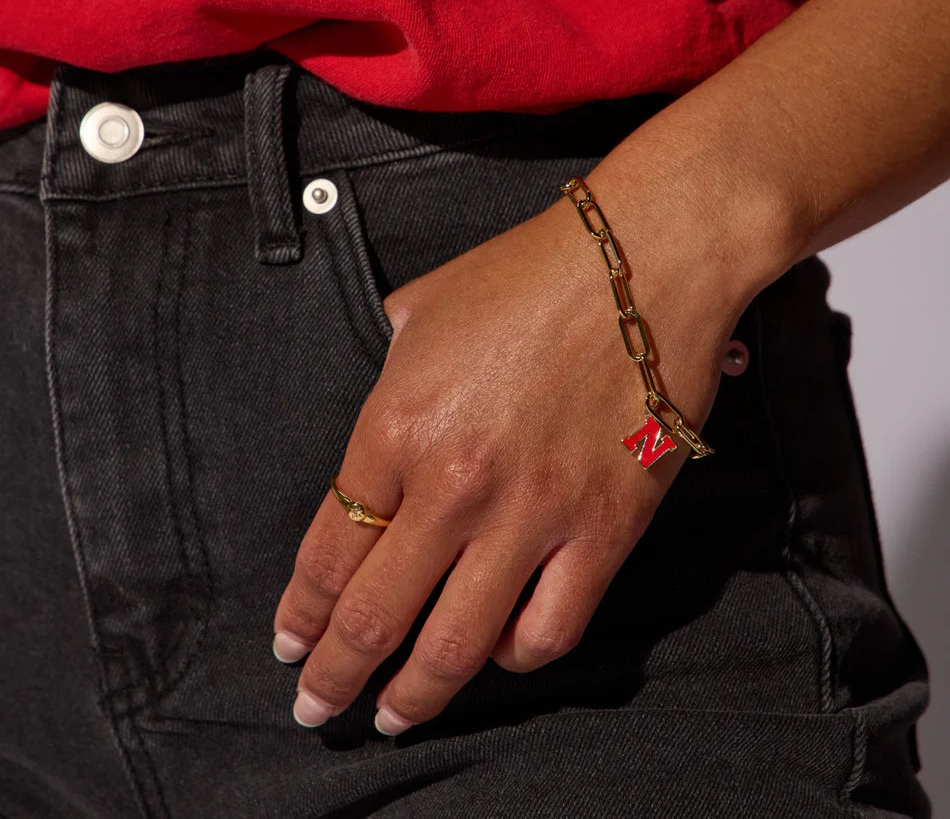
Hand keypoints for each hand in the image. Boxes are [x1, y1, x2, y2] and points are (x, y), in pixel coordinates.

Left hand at [271, 164, 744, 734]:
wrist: (644, 260)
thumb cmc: (531, 273)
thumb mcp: (423, 310)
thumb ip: (389, 377)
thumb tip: (387, 425)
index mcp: (395, 425)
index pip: (327, 550)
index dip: (301, 611)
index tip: (291, 641)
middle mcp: (453, 483)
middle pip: (372, 616)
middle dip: (333, 678)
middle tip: (318, 708)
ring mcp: (533, 513)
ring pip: (456, 647)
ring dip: (416, 695)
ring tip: (398, 713)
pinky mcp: (606, 527)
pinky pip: (551, 629)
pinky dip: (514, 656)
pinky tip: (499, 649)